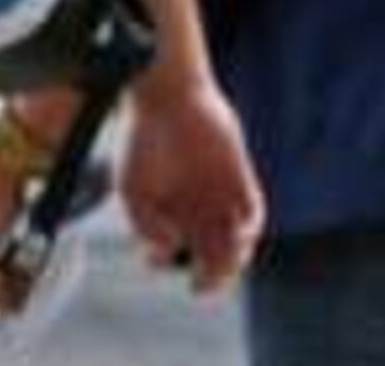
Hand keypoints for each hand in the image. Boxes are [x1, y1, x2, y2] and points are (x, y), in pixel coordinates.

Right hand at [120, 74, 263, 292]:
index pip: (180, 253)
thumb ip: (145, 224)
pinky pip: (253, 210)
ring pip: (236, 241)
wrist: (169, 99)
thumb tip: (169, 248)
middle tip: (202, 285)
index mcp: (172, 211)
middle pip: (213, 255)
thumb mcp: (131, 189)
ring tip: (222, 265)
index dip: (170, 266)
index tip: (156, 262)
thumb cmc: (144, 141)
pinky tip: (239, 235)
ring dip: (233, 260)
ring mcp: (222, 194)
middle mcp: (199, 207)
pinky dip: (249, 229)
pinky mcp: (240, 176)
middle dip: (211, 278)